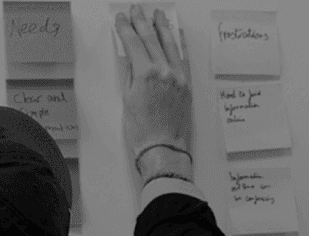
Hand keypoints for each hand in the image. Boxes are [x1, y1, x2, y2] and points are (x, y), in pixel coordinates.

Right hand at [115, 5, 191, 167]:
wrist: (163, 150)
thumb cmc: (142, 132)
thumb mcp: (128, 101)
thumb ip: (130, 77)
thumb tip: (131, 60)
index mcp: (145, 74)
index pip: (133, 43)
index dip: (125, 28)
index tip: (121, 19)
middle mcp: (163, 71)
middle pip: (151, 38)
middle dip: (142, 21)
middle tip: (136, 9)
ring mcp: (178, 77)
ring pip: (170, 44)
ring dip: (162, 26)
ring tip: (158, 14)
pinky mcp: (187, 85)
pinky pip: (184, 58)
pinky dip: (180, 44)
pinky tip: (177, 34)